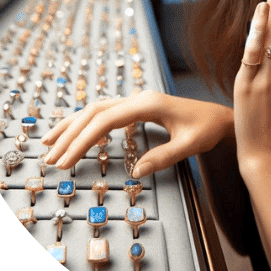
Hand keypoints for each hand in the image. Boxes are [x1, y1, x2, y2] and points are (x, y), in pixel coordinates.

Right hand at [39, 90, 233, 178]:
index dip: (82, 141)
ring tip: (49, 145)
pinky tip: (75, 137)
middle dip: (69, 136)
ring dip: (72, 127)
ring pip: (94, 110)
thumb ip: (163, 157)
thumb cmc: (208, 129)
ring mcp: (135, 101)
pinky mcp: (136, 107)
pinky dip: (85, 125)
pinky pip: (104, 113)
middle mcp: (137, 98)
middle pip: (93, 113)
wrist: (221, 116)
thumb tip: (136, 172)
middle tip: (51, 160)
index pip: (104, 122)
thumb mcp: (190, 145)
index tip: (67, 160)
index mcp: (147, 104)